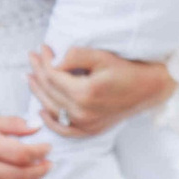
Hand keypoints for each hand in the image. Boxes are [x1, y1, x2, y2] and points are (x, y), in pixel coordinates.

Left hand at [28, 45, 176, 137]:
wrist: (148, 89)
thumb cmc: (126, 70)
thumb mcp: (101, 56)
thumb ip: (75, 56)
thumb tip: (53, 61)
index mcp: (85, 93)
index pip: (53, 75)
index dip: (44, 60)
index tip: (42, 48)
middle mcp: (83, 112)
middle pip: (49, 91)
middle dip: (37, 72)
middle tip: (31, 57)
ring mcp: (86, 124)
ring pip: (52, 109)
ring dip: (38, 92)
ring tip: (30, 77)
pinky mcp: (90, 131)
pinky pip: (63, 129)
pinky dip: (50, 121)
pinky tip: (41, 110)